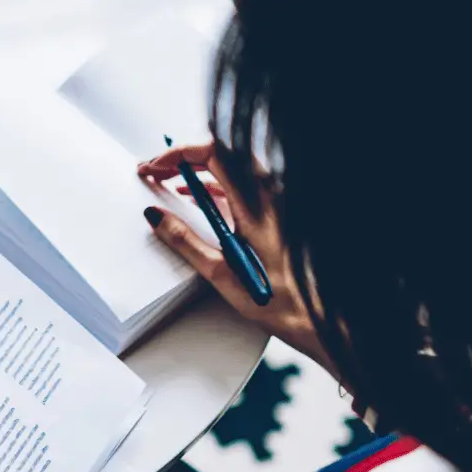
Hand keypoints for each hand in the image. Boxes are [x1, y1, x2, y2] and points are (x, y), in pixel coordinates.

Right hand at [137, 142, 338, 381]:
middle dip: (184, 158)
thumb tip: (156, 217)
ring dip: (197, 171)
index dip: (179, 153)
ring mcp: (273, 204)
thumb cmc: (277, 299)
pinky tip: (196, 200)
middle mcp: (268, 196)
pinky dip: (213, 186)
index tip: (156, 166)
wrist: (316, 317)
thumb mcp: (220, 272)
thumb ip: (185, 240)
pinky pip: (240, 187)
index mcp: (256, 204)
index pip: (214, 154)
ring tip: (168, 181)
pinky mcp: (273, 215)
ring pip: (230, 169)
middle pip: (221, 156)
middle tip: (156, 170)